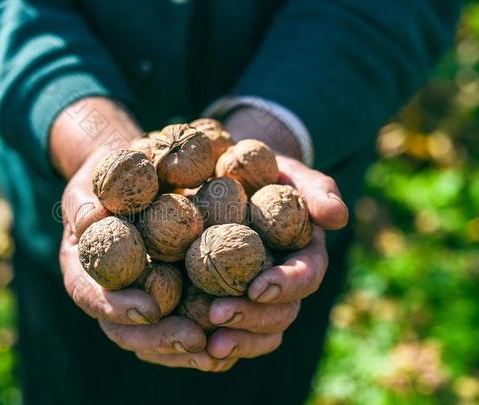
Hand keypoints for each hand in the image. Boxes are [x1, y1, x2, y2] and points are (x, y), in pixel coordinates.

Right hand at [54, 98, 234, 371]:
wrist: (132, 174)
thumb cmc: (107, 175)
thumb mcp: (91, 181)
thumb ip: (86, 201)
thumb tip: (88, 217)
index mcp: (83, 268)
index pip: (89, 294)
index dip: (115, 307)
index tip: (148, 309)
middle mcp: (110, 292)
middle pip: (126, 330)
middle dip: (160, 339)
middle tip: (195, 340)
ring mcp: (138, 299)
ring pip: (155, 339)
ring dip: (186, 350)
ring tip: (219, 351)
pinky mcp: (169, 296)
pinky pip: (182, 325)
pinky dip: (206, 337)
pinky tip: (234, 340)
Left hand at [205, 155, 348, 359]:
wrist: (232, 178)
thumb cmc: (267, 173)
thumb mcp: (292, 174)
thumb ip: (317, 190)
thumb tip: (337, 218)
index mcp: (304, 256)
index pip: (306, 276)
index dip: (286, 285)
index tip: (257, 287)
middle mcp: (283, 284)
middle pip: (280, 314)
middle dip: (252, 318)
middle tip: (218, 314)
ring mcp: (256, 298)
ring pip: (258, 332)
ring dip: (237, 340)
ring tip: (209, 345)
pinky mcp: (229, 302)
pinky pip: (230, 333)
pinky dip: (216, 347)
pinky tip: (195, 349)